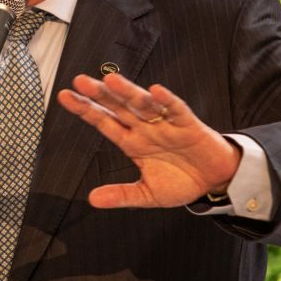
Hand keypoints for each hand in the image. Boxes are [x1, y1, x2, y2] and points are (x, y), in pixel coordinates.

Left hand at [56, 72, 240, 208]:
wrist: (215, 181)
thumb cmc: (182, 181)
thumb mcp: (147, 194)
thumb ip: (121, 195)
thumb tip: (93, 200)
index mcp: (132, 142)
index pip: (104, 122)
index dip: (85, 109)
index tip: (65, 96)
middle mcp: (145, 129)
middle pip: (119, 107)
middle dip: (101, 95)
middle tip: (80, 81)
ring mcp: (166, 124)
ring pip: (143, 105)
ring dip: (129, 93)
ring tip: (111, 81)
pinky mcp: (189, 126)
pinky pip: (176, 110)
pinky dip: (167, 101)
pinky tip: (155, 91)